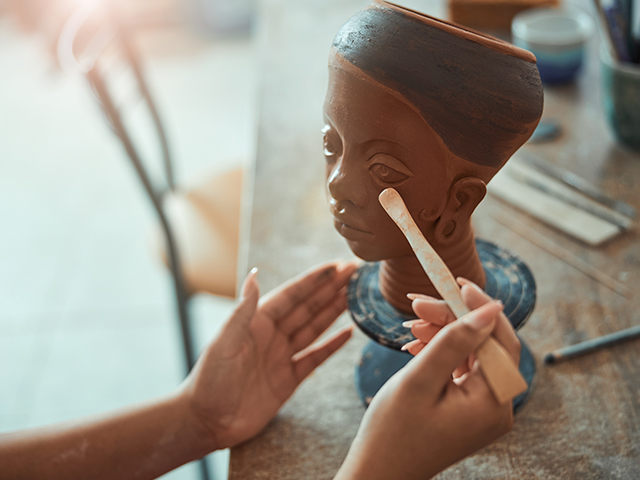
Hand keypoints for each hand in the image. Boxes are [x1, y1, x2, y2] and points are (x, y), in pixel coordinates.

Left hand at [179, 261, 356, 451]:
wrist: (207, 422)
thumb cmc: (209, 380)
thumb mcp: (224, 343)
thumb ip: (243, 310)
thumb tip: (254, 275)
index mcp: (257, 321)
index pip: (292, 294)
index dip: (315, 280)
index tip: (336, 266)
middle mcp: (272, 335)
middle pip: (308, 307)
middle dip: (331, 289)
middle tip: (354, 273)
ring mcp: (281, 356)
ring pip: (315, 328)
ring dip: (335, 311)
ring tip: (356, 296)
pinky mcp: (288, 379)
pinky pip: (315, 357)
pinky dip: (332, 345)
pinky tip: (348, 333)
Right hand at [335, 280, 519, 479]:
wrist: (378, 472)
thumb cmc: (393, 432)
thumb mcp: (420, 379)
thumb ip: (455, 341)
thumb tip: (490, 309)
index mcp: (493, 403)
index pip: (500, 341)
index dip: (481, 308)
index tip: (457, 283)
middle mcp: (496, 407)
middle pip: (483, 345)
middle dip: (452, 320)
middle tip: (417, 303)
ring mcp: (482, 410)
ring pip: (470, 355)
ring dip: (442, 335)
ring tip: (409, 326)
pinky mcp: (467, 410)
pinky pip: (460, 371)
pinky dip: (439, 354)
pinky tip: (415, 347)